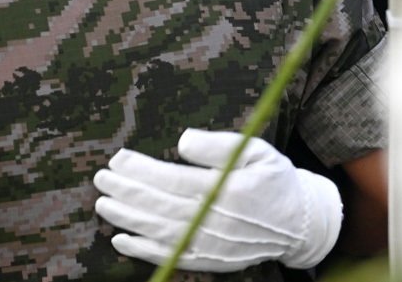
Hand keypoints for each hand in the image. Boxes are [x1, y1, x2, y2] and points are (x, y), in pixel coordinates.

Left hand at [94, 129, 340, 271]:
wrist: (300, 223)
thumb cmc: (275, 178)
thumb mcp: (255, 151)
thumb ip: (218, 146)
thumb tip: (182, 140)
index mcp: (229, 190)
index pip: (175, 180)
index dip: (143, 171)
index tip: (118, 159)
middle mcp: (219, 221)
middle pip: (162, 207)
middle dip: (127, 192)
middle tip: (101, 178)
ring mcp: (213, 245)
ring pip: (162, 233)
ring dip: (128, 219)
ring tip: (104, 203)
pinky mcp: (210, 261)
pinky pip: (171, 257)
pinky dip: (143, 251)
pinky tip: (120, 239)